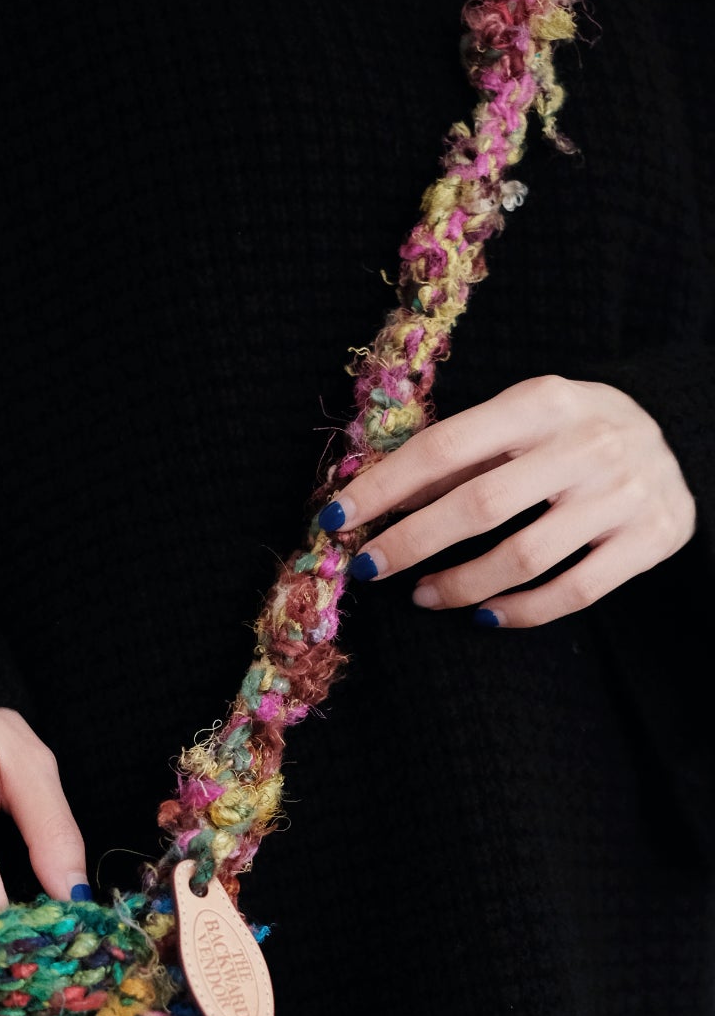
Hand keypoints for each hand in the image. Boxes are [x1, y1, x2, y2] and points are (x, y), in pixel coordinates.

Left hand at [323, 374, 695, 626]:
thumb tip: (377, 498)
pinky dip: (519, 611)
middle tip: (368, 567)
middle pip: (480, 506)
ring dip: (459, 584)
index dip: (385, 486)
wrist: (681, 438)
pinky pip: (572, 592)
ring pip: (523, 558)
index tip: (336, 517)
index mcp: (543, 401)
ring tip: (421, 595)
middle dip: (411, 542)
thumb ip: (460, 454)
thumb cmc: (572, 432)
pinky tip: (482, 614)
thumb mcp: (522, 419)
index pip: (446, 445)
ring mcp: (623, 495)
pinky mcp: (649, 539)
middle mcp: (587, 444)